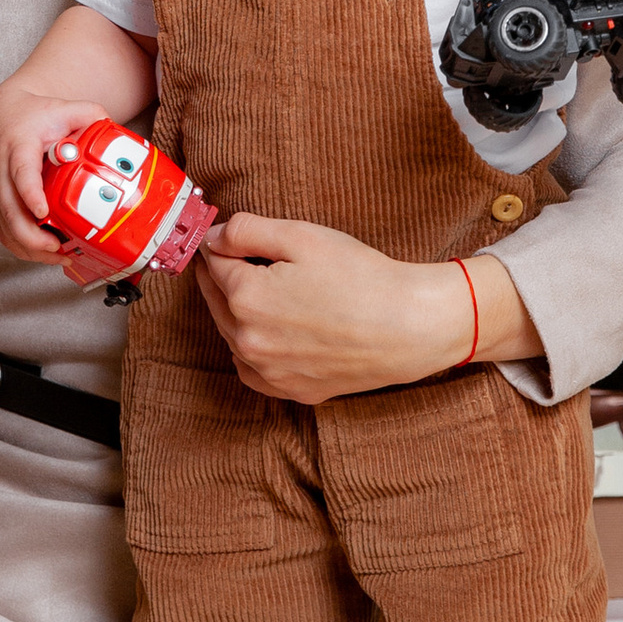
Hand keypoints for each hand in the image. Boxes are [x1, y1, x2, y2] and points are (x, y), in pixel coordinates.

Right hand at [0, 85, 137, 262]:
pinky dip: (23, 248)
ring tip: (58, 255)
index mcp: (18, 146)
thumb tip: (112, 128)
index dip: (30, 194)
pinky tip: (46, 254)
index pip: (20, 172)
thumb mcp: (62, 107)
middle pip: (9, 210)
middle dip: (32, 236)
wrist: (1, 117)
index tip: (43, 212)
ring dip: (29, 247)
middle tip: (59, 246)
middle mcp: (1, 171)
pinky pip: (5, 232)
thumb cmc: (33, 115)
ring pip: (5, 227)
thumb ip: (88, 114)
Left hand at [195, 212, 532, 402]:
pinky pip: (252, 369)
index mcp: (247, 298)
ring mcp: (269, 372)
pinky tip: (267, 331)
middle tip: (233, 256)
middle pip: (216, 300)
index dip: (218, 244)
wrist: (410, 327)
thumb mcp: (302, 235)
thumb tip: (212, 238)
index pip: (213, 264)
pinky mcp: (291, 390)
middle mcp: (249, 341)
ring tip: (257, 289)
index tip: (223, 236)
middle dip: (221, 276)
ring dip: (233, 311)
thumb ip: (247, 231)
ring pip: (231, 335)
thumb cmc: (361, 277)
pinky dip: (251, 349)